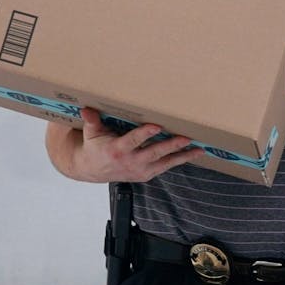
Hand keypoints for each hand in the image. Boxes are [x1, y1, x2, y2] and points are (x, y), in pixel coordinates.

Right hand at [48, 108, 201, 182]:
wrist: (92, 170)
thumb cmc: (94, 147)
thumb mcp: (90, 133)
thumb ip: (91, 121)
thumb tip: (86, 109)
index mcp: (117, 150)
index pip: (133, 141)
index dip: (144, 134)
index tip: (156, 126)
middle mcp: (131, 162)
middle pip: (154, 153)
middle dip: (171, 145)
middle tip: (186, 138)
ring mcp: (140, 170)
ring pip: (164, 163)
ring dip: (182, 156)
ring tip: (198, 149)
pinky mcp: (147, 174)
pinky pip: (165, 166)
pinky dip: (179, 160)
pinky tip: (192, 153)